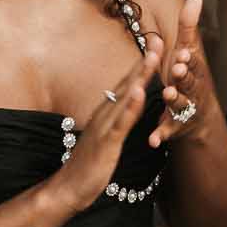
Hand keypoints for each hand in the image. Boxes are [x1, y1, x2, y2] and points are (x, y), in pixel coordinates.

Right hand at [47, 43, 161, 215]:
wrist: (67, 188)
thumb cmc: (87, 164)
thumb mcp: (105, 137)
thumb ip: (115, 120)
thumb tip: (124, 105)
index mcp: (107, 112)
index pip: (127, 83)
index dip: (142, 64)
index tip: (156, 44)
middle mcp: (105, 113)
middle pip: (127, 82)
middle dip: (144, 61)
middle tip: (159, 38)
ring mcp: (104, 126)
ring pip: (125, 96)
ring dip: (139, 76)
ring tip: (153, 56)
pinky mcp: (106, 142)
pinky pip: (120, 122)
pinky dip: (130, 106)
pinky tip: (139, 92)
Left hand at [148, 0, 214, 148]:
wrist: (200, 114)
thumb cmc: (190, 76)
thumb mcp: (188, 51)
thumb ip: (188, 27)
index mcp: (194, 69)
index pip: (192, 61)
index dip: (188, 57)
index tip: (182, 52)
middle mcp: (193, 88)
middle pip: (189, 81)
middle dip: (184, 76)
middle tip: (176, 70)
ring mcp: (185, 108)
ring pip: (180, 104)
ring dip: (175, 100)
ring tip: (167, 95)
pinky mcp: (176, 126)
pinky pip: (168, 130)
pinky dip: (161, 134)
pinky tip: (153, 139)